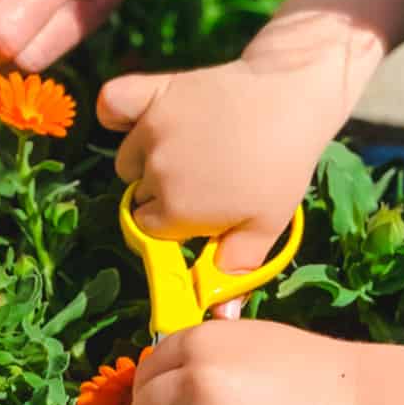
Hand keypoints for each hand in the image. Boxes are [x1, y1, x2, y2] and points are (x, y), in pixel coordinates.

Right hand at [98, 12, 371, 271]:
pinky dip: (119, 113)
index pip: (151, 230)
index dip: (176, 223)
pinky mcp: (154, 90)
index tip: (202, 209)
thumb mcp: (267, 226)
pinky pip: (111, 104)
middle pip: (140, 194)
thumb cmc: (283, 166)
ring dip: (148, 157)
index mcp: (175, 211)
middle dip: (165, 193)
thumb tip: (217, 314)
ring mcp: (150, 128)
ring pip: (129, 156)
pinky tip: (143, 118)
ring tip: (192, 147)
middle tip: (207, 176)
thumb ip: (235, 268)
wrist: (292, 97)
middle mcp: (155, 172)